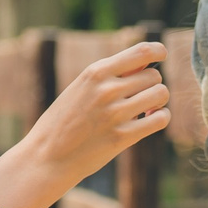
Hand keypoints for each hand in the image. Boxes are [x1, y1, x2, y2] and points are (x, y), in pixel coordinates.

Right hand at [0, 39, 170, 207]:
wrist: (46, 156)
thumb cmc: (63, 121)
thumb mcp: (80, 88)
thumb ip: (110, 76)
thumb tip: (146, 65)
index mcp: (95, 72)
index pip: (141, 52)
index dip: (158, 51)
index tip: (161, 56)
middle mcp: (107, 90)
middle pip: (154, 75)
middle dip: (152, 84)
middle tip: (140, 96)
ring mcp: (115, 114)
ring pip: (160, 94)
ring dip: (158, 101)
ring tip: (145, 109)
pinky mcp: (122, 137)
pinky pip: (160, 119)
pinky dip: (160, 117)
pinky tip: (148, 120)